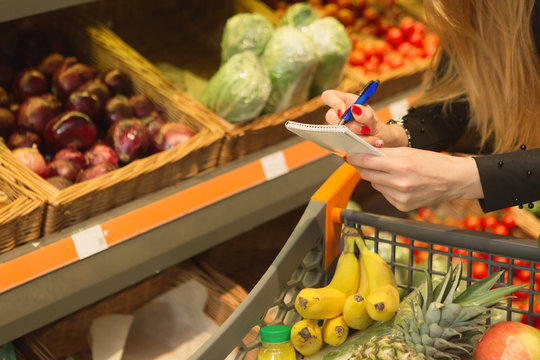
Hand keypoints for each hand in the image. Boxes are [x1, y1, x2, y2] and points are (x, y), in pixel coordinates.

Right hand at [321, 89, 407, 146]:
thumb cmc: (376, 126)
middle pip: (330, 116)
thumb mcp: (375, 119)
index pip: (329, 96)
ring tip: (370, 138)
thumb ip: (366, 114)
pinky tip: (367, 143)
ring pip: (336, 131)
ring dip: (355, 136)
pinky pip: (341, 142)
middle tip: (364, 129)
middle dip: (348, 125)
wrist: (381, 140)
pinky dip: (356, 144)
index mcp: (346, 102)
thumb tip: (355, 108)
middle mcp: (339, 114)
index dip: (333, 103)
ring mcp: (338, 127)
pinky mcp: (339, 139)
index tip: (343, 113)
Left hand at [346, 147, 484, 211]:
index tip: (349, 155)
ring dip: (377, 177)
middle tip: (362, 160)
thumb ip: (385, 152)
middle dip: (363, 166)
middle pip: (367, 175)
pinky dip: (386, 187)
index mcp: (402, 166)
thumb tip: (364, 151)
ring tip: (391, 171)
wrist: (454, 180)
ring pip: (375, 185)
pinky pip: (384, 194)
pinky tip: (399, 183)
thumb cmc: (433, 162)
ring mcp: (401, 198)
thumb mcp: (409, 152)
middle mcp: (400, 184)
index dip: (355, 158)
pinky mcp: (402, 206)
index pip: (368, 162)